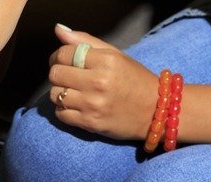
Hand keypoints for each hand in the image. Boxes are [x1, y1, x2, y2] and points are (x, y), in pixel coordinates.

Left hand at [48, 24, 157, 139]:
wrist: (155, 110)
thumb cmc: (133, 79)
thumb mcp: (115, 55)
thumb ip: (85, 42)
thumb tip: (58, 30)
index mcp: (106, 61)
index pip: (63, 54)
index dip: (58, 56)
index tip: (64, 60)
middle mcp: (98, 82)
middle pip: (55, 74)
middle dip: (58, 74)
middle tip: (68, 77)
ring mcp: (93, 104)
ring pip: (54, 95)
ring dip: (60, 93)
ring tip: (74, 92)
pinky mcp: (89, 122)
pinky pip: (60, 114)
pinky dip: (64, 110)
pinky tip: (77, 106)